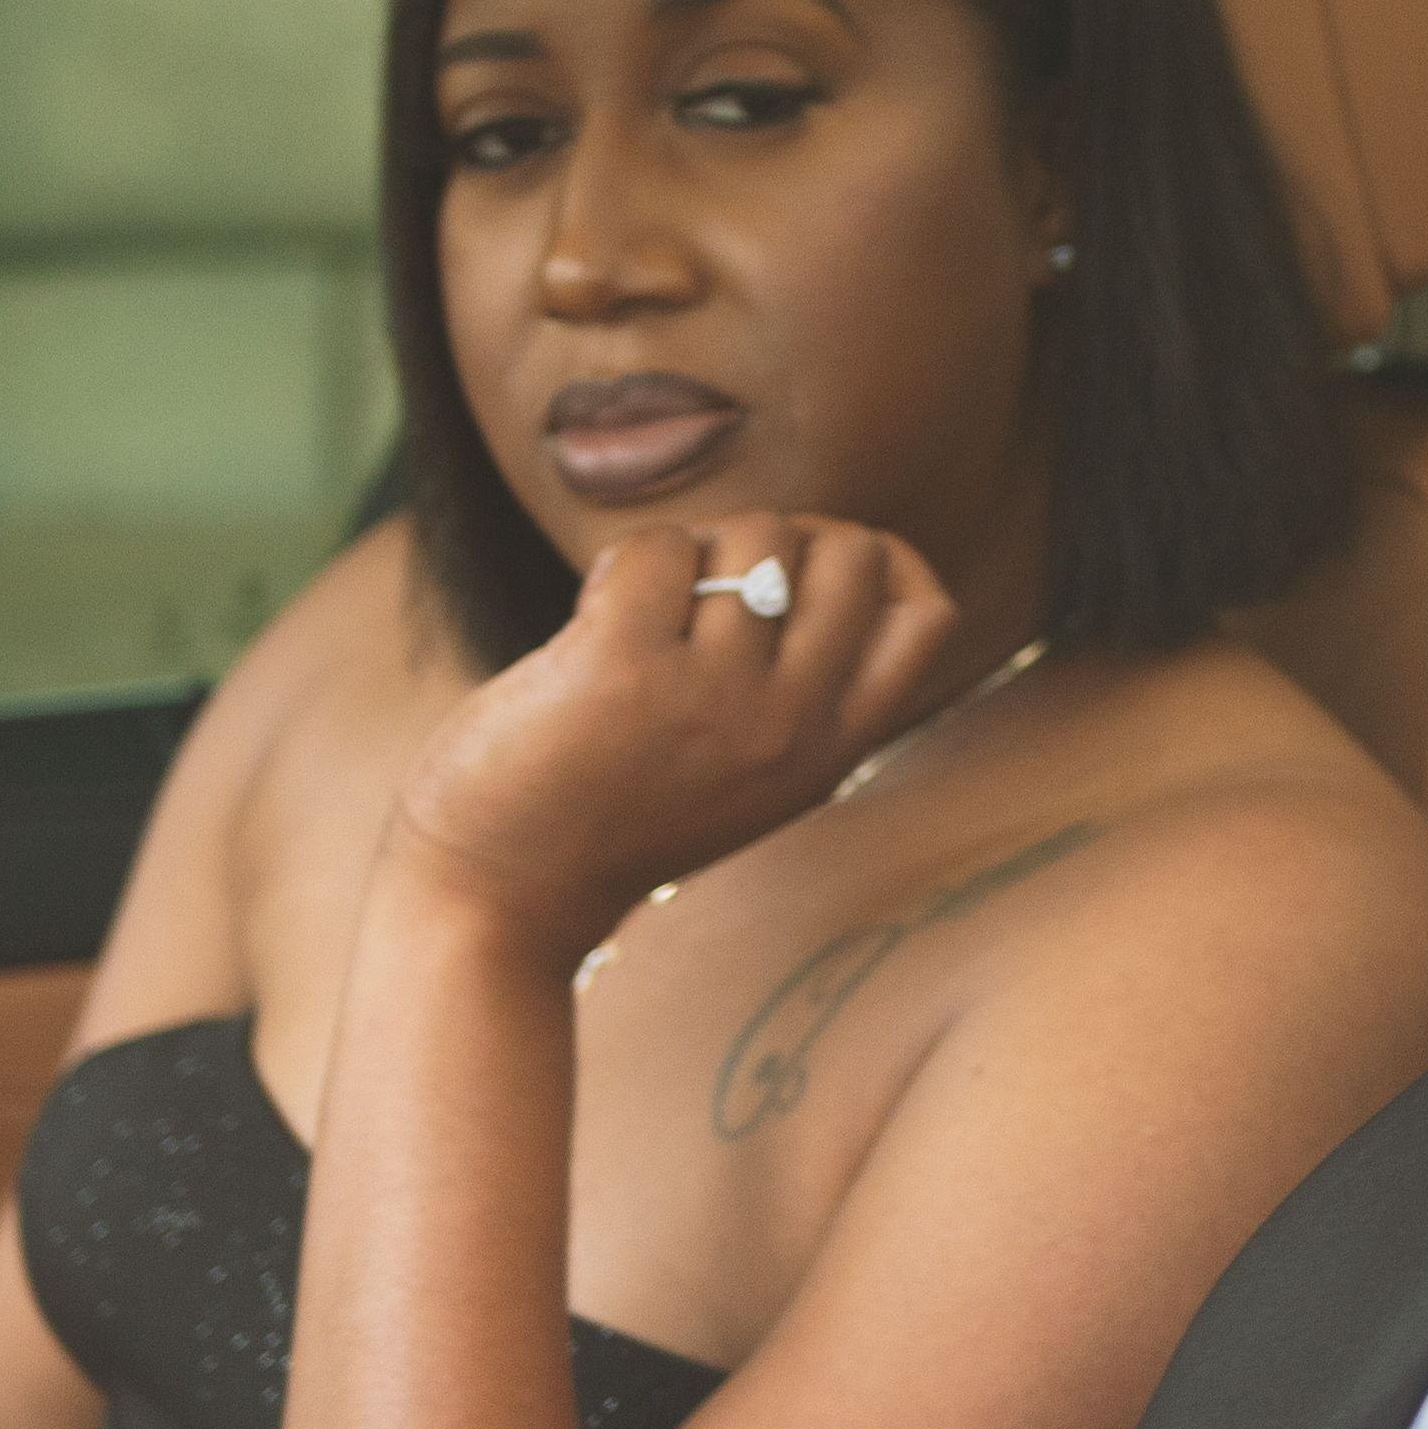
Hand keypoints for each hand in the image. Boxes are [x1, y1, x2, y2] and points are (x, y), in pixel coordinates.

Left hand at [387, 513, 966, 957]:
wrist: (501, 896)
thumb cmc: (617, 814)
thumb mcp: (750, 772)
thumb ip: (800, 687)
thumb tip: (818, 543)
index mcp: (829, 751)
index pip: (927, 613)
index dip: (880, 561)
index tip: (808, 576)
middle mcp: (789, 725)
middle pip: (851, 551)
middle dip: (784, 538)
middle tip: (714, 584)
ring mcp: (713, 696)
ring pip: (755, 532)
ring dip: (695, 548)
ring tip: (646, 609)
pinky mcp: (625, 665)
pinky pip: (661, 545)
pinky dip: (626, 563)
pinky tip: (595, 615)